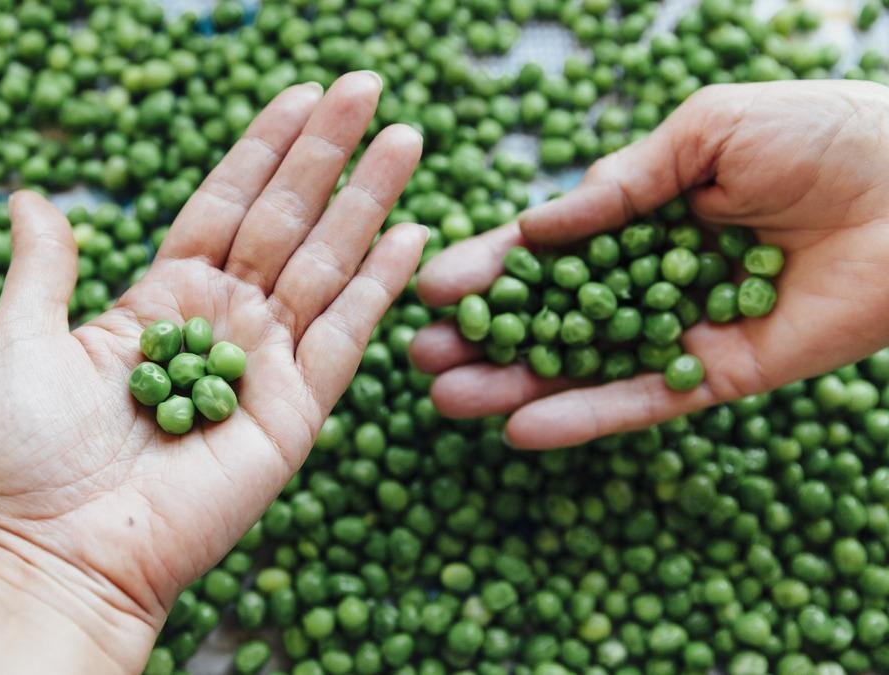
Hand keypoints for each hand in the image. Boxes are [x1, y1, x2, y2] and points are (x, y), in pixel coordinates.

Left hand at [0, 72, 424, 673]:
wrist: (56, 552)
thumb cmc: (23, 455)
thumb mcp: (19, 340)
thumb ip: (45, 266)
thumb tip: (32, 197)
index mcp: (160, 299)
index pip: (224, 205)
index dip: (261, 149)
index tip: (297, 94)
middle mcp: (220, 324)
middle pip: (286, 220)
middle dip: (327, 152)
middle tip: (368, 86)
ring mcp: (262, 367)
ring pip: (326, 266)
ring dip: (368, 200)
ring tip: (406, 137)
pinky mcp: (292, 416)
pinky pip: (344, 340)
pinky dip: (378, 288)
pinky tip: (410, 234)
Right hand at [411, 80, 888, 449]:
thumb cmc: (825, 134)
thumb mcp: (707, 130)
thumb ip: (621, 184)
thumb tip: (535, 227)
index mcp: (645, 214)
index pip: (549, 248)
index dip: (491, 268)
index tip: (432, 286)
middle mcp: (651, 278)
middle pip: (551, 317)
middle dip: (484, 336)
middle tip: (418, 355)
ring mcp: (681, 331)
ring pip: (583, 366)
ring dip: (514, 384)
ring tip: (445, 398)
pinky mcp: (719, 377)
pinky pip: (644, 401)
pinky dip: (586, 416)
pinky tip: (523, 428)